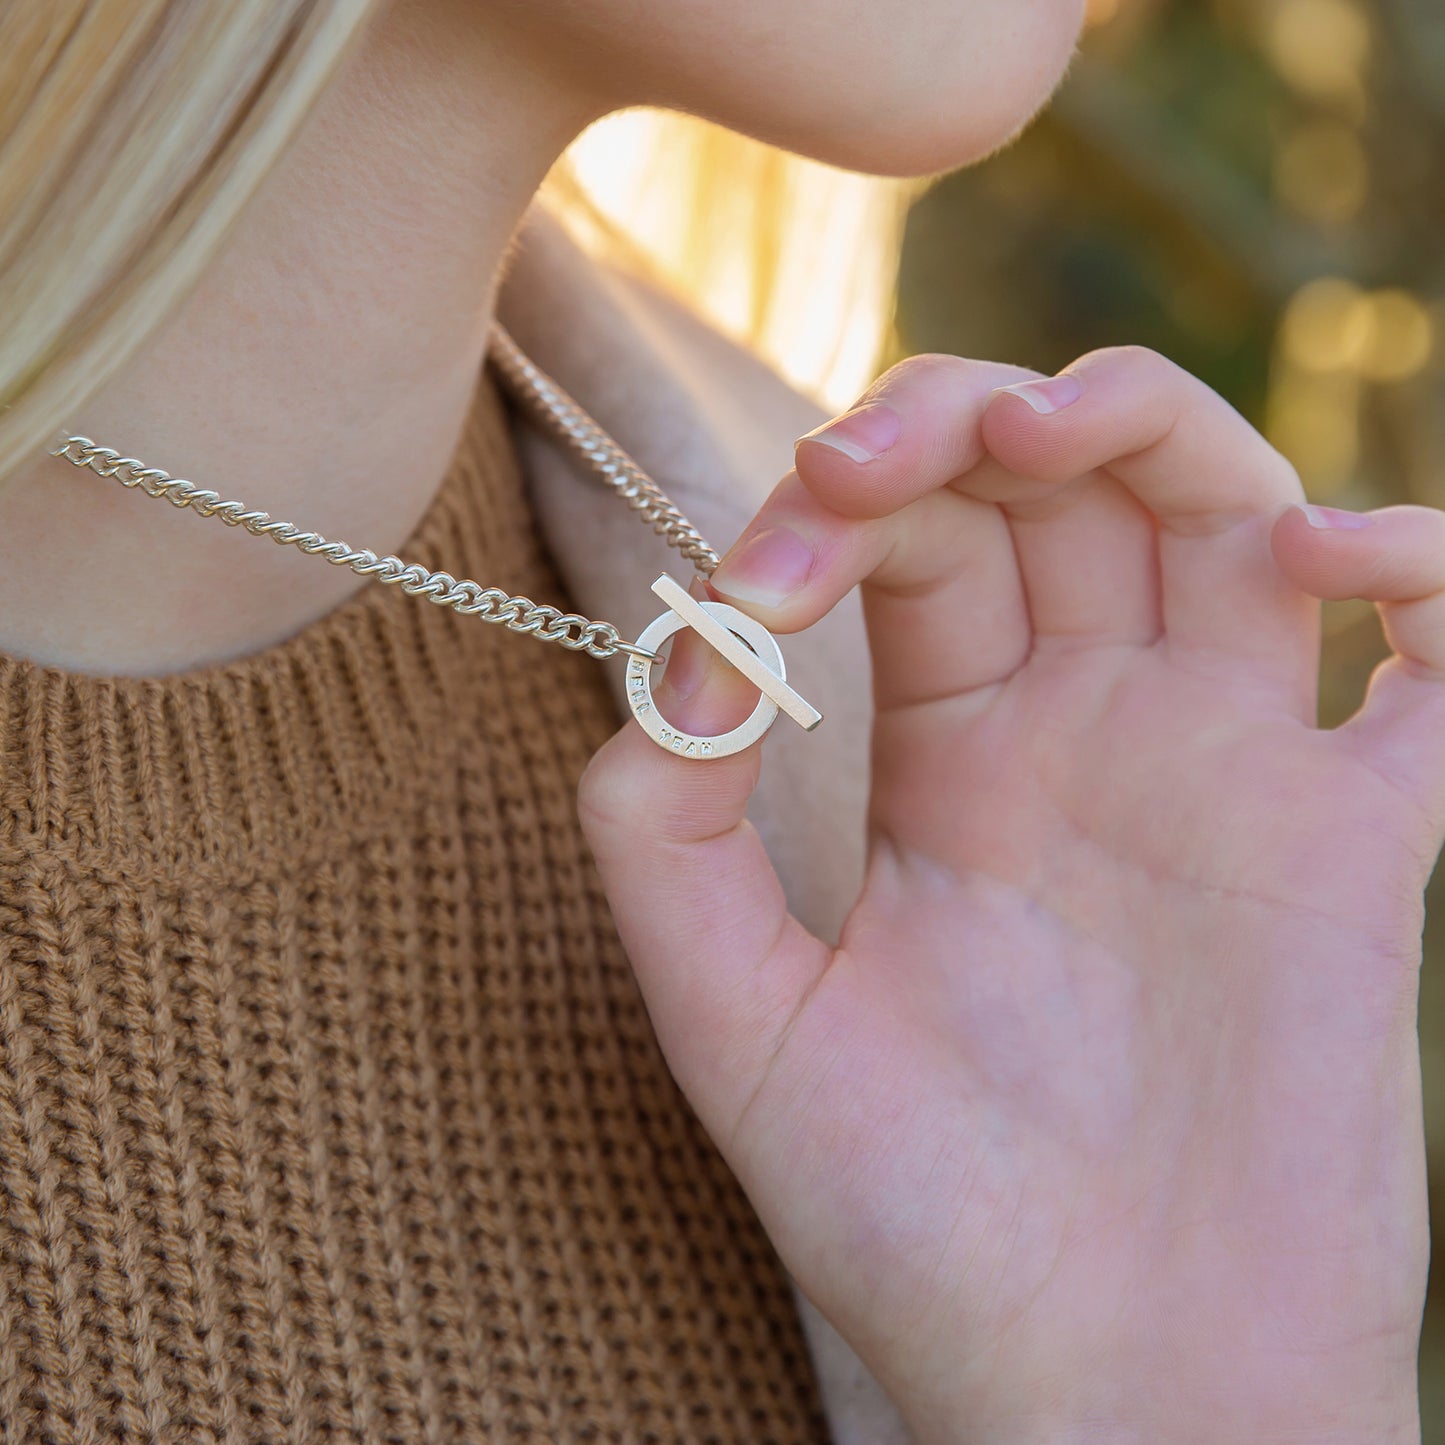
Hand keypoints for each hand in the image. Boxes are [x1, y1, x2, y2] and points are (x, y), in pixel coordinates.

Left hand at [578, 346, 1439, 1442]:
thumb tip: (678, 661)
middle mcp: (1091, 733)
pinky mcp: (1365, 845)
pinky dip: (1418, 575)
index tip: (770, 568)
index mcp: (951, 755)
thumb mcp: (742, 1029)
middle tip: (887, 448)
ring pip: (1224, 512)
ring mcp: (1233, 770)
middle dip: (968, 420)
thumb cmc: (915, 1226)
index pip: (907, 545)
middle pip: (1055, 486)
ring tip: (1064, 427)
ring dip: (1156, 429)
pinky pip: (1432, 669)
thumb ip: (667, 843)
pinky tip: (1334, 564)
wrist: (1104, 1391)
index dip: (834, 515)